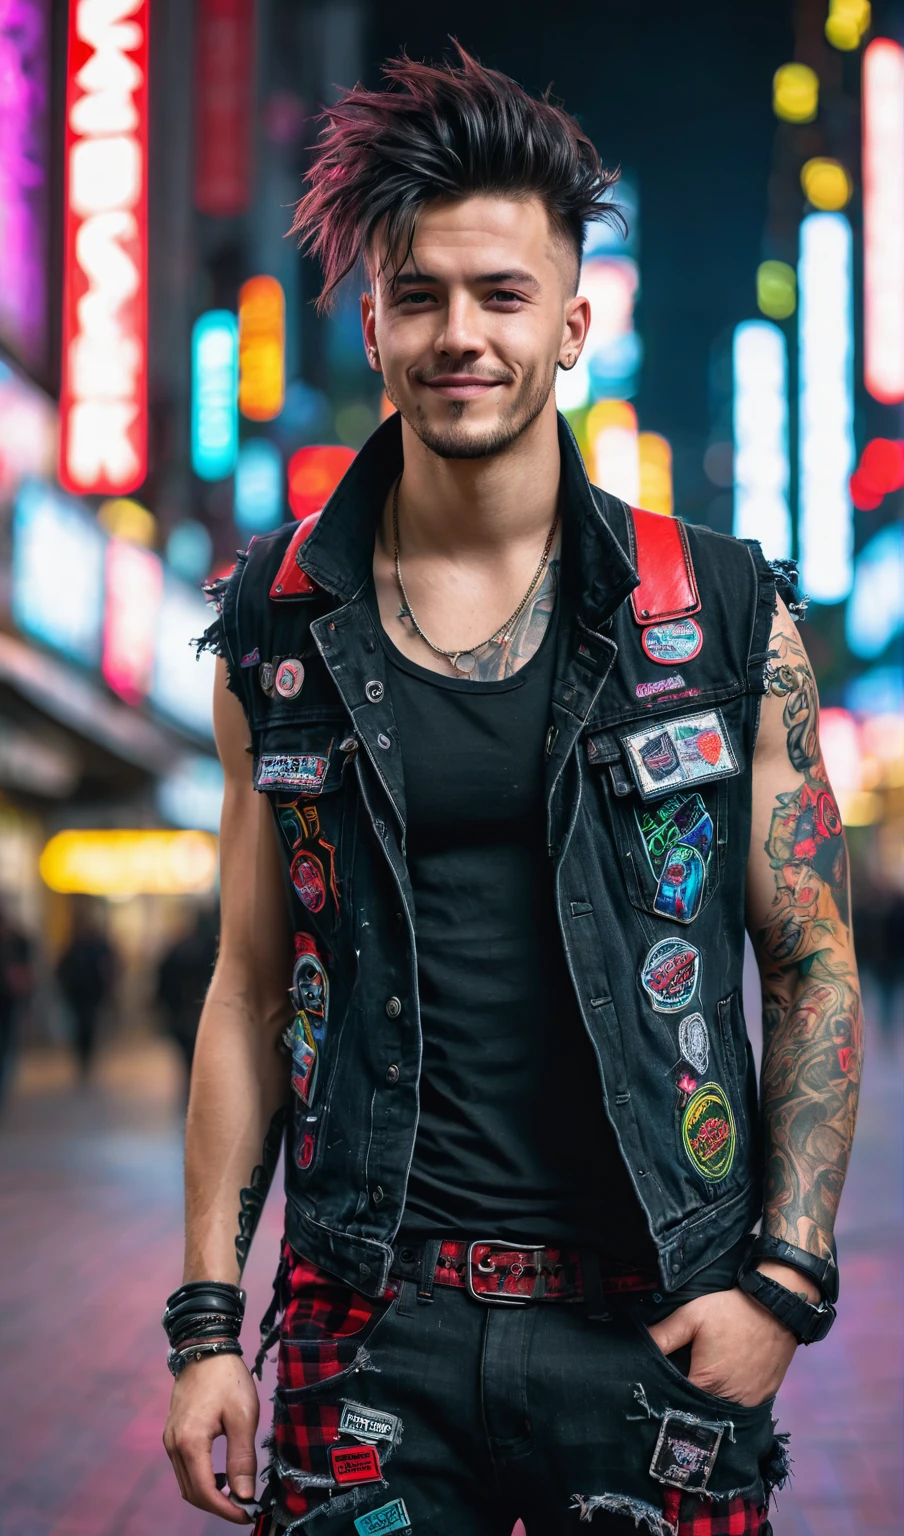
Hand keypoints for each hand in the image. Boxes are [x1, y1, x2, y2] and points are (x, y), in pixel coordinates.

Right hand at [163, 1353, 260, 1522]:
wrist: (205, 1347)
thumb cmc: (227, 1378)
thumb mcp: (242, 1417)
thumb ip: (242, 1458)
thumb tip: (245, 1495)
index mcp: (190, 1443)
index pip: (205, 1492)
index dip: (226, 1509)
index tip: (247, 1514)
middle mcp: (174, 1445)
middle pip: (192, 1493)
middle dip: (218, 1506)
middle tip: (244, 1507)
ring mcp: (170, 1439)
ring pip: (186, 1482)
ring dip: (208, 1494)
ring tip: (235, 1493)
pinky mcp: (172, 1433)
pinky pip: (183, 1468)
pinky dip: (201, 1479)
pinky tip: (220, 1474)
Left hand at [647, 1283, 797, 1407]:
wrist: (775, 1308)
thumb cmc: (730, 1312)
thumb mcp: (692, 1317)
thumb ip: (664, 1335)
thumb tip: (637, 1347)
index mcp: (705, 1385)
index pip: (677, 1404)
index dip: (667, 1396)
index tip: (661, 1389)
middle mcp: (728, 1403)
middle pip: (700, 1412)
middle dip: (688, 1403)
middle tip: (681, 1386)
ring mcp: (749, 1404)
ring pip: (721, 1413)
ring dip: (710, 1405)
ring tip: (702, 1386)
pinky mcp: (763, 1400)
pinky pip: (741, 1409)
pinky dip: (731, 1401)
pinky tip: (725, 1386)